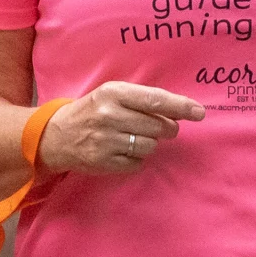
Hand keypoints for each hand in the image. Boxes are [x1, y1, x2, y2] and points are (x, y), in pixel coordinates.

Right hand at [44, 81, 204, 177]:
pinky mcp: (104, 162)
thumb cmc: (91, 111)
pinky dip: (136, 158)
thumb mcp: (111, 94)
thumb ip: (142, 99)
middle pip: (158, 126)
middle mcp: (109, 115)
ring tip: (133, 137)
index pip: (156, 100)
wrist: (56, 136)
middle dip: (166, 128)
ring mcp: (106, 141)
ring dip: (149, 143)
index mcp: (113, 93)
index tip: (199, 113)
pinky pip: (137, 163)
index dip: (181, 107)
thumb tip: (180, 113)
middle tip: (161, 127)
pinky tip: (123, 150)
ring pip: (150, 146)